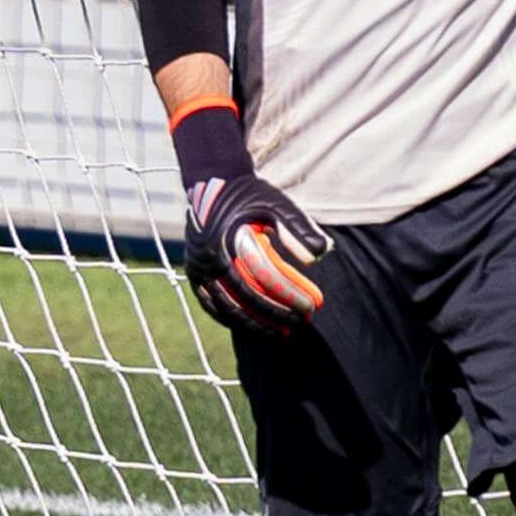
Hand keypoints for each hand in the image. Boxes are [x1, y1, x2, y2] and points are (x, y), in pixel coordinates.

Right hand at [184, 164, 331, 329]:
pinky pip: (211, 305)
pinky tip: (253, 327)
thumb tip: (321, 254)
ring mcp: (198, 267)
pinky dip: (232, 319)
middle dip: (276, 313)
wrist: (212, 183)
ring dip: (255, 323)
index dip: (290, 294)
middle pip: (246, 296)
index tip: (312, 306)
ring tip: (281, 333)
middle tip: (301, 323)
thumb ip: (299, 228)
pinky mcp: (194, 274)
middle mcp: (209, 256)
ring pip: (227, 306)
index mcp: (229, 238)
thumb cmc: (250, 195)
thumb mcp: (276, 204)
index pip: (264, 276)